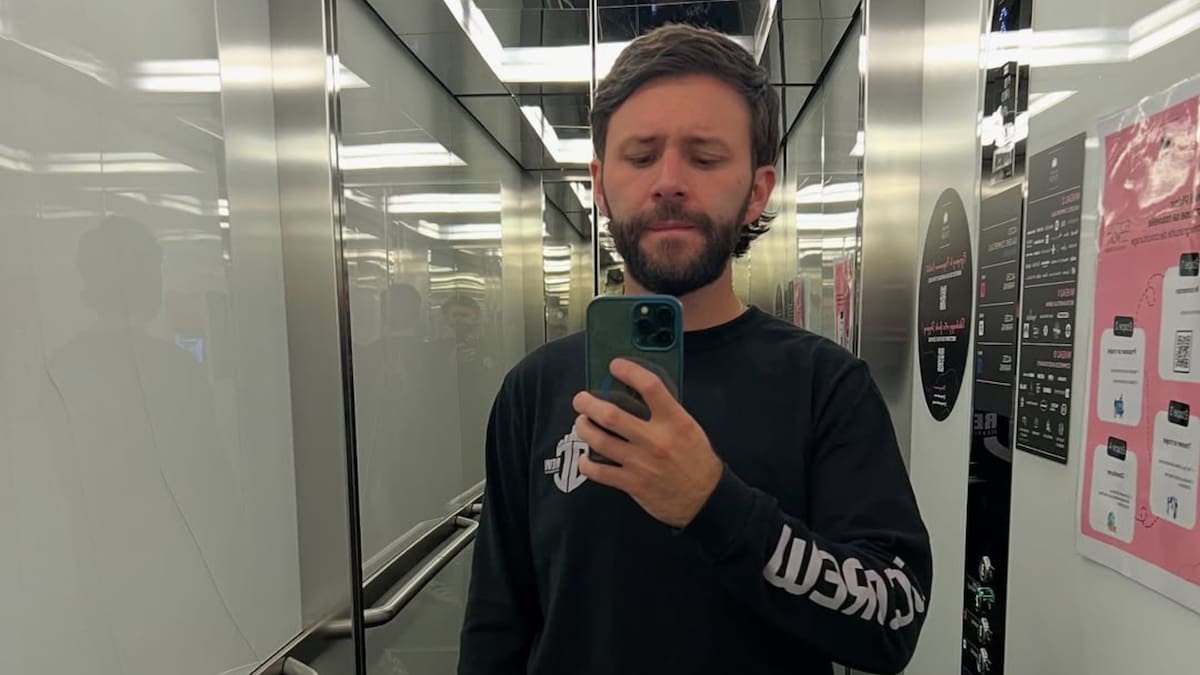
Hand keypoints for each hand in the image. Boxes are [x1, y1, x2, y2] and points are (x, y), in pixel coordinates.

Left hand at [572, 358, 723, 528]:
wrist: (705, 498)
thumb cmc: (696, 460)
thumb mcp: (688, 428)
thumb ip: (665, 411)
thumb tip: (636, 392)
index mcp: (675, 421)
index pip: (650, 387)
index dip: (629, 371)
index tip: (615, 365)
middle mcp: (656, 440)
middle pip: (611, 415)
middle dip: (588, 403)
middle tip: (581, 399)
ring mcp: (641, 463)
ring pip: (599, 440)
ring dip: (583, 428)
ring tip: (581, 423)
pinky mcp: (632, 483)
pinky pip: (599, 471)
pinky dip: (586, 462)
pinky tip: (585, 456)